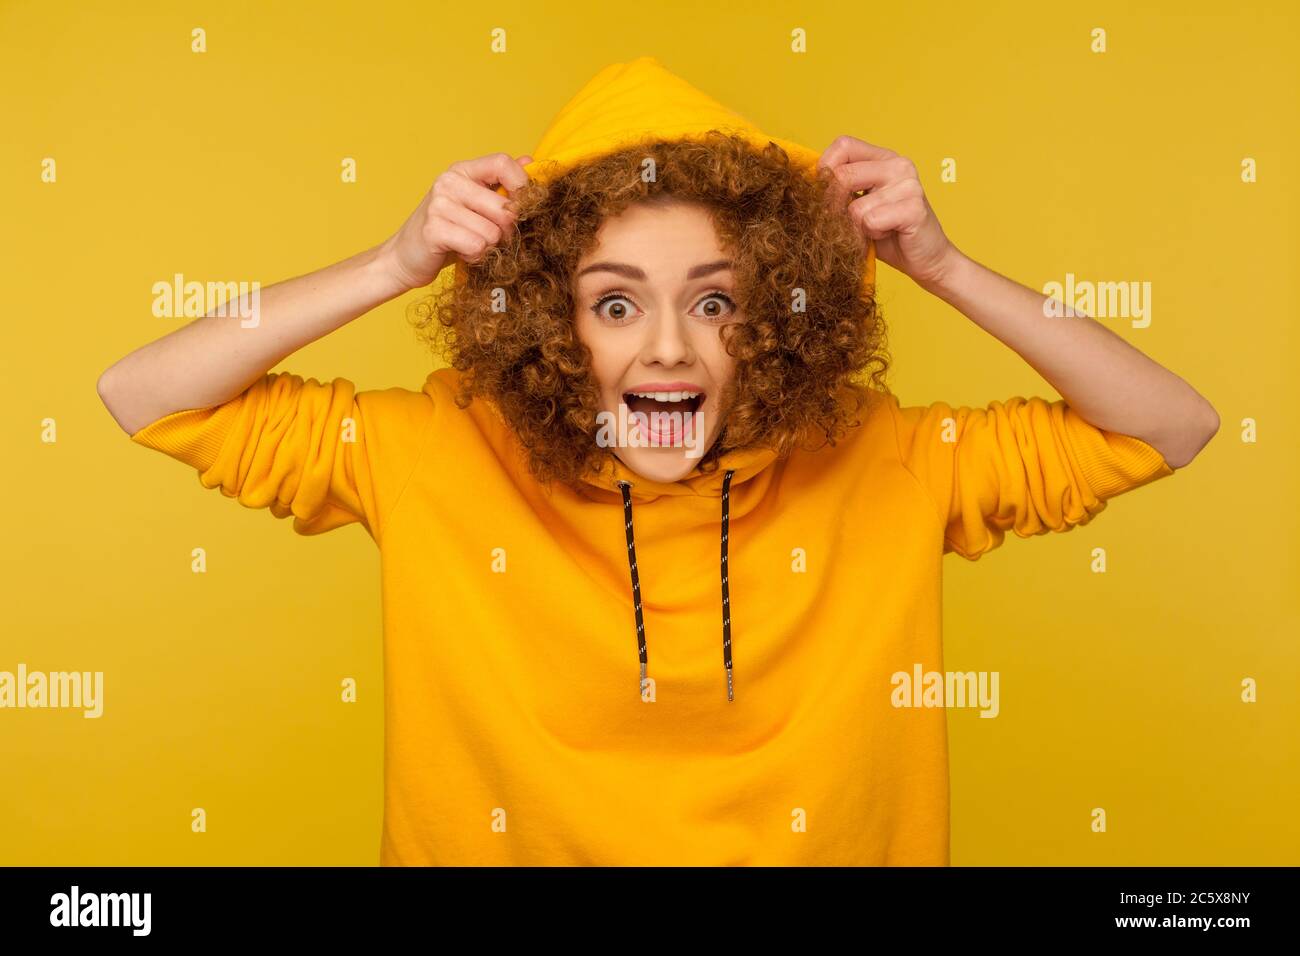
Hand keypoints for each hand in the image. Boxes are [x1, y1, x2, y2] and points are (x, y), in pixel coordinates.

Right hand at [382, 152, 532, 290]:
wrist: (405, 257)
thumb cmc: (448, 232)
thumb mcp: (475, 205)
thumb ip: (501, 184)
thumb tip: (529, 160)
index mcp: (462, 171)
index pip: (503, 163)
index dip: (522, 187)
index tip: (523, 208)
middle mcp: (449, 182)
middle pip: (505, 207)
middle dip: (506, 231)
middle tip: (490, 238)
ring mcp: (439, 204)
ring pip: (493, 232)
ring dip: (488, 247)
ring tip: (470, 244)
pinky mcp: (434, 229)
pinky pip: (477, 246)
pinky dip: (475, 257)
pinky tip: (461, 253)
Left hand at [818, 135, 959, 288]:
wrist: (926, 259)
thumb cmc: (888, 232)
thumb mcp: (858, 204)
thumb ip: (840, 189)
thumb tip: (806, 186)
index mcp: (883, 157)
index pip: (843, 146)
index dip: (825, 171)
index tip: (825, 197)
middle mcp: (898, 164)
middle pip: (842, 176)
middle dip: (833, 208)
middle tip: (845, 224)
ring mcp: (908, 184)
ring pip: (855, 207)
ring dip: (857, 228)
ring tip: (877, 229)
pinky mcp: (914, 207)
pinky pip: (871, 221)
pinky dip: (873, 235)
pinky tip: (888, 234)